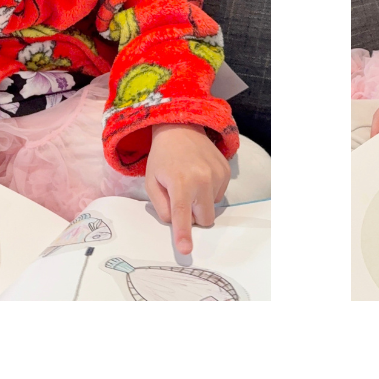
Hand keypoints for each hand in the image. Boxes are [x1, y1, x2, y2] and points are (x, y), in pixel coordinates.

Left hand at [145, 123, 230, 254]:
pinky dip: (209, 193)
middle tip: (181, 198)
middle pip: (204, 218)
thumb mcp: (151, 182)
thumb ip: (161, 207)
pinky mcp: (226, 171)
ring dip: (201, 203)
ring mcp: (217, 175)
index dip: (183, 234)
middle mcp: (202, 179)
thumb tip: (175, 223)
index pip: (182, 214)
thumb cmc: (162, 158)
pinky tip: (200, 176)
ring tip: (190, 182)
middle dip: (193, 216)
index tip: (185, 250)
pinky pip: (219, 196)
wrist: (181, 128)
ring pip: (212, 208)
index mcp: (180, 182)